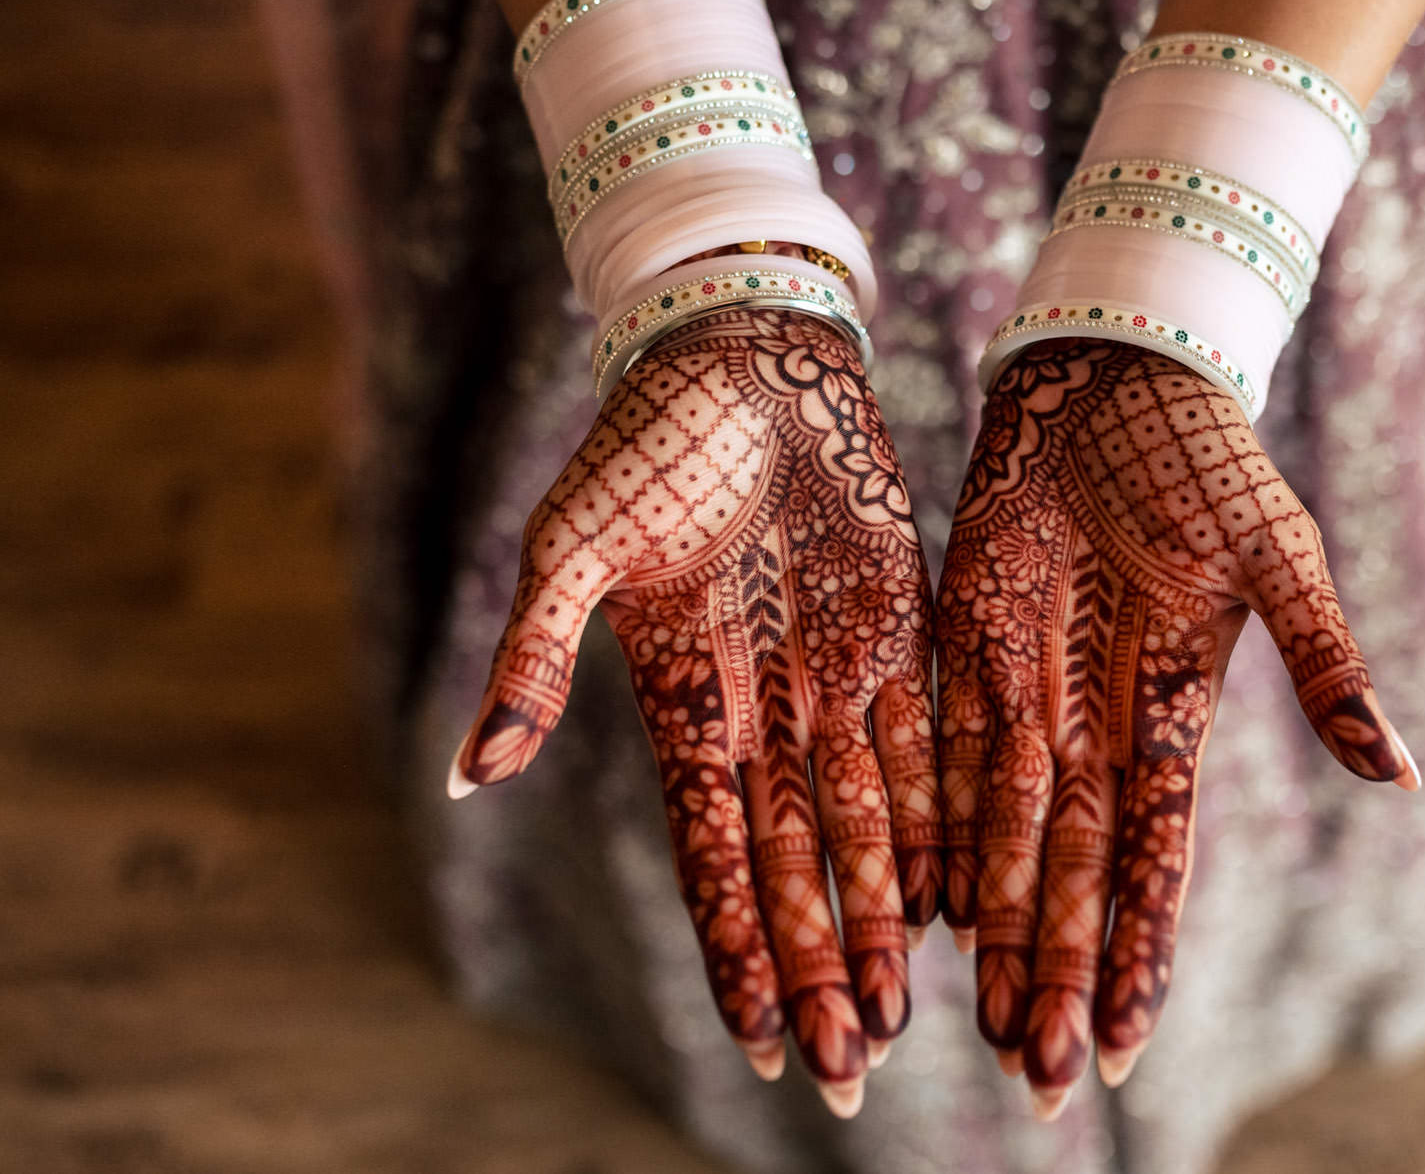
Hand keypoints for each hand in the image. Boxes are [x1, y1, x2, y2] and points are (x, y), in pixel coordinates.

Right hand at [449, 309, 940, 1114]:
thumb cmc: (644, 440)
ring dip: (883, 921)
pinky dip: (943, 820)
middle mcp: (763, 713)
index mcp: (681, 703)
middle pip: (795, 868)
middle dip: (819, 968)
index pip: (711, 856)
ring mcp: (834, 676)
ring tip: (903, 1016)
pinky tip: (960, 899)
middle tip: (847, 1071)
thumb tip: (464, 778)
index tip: (757, 1042)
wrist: (744, 352)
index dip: (734, 949)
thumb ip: (532, 659)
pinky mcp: (899, 631)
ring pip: (868, 826)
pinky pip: (927, 745)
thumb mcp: (575, 545)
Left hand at [936, 340, 1419, 1114]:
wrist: (1115, 374)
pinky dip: (937, 835)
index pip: (1156, 860)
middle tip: (1038, 1081)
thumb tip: (1402, 775)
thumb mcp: (1278, 557)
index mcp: (1177, 712)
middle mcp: (1099, 725)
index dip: (1138, 953)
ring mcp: (1030, 691)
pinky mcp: (966, 648)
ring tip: (985, 1030)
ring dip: (998, 934)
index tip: (1122, 1047)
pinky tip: (925, 910)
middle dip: (1059, 977)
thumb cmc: (1209, 455)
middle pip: (1074, 874)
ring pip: (1005, 837)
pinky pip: (947, 759)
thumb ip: (1326, 665)